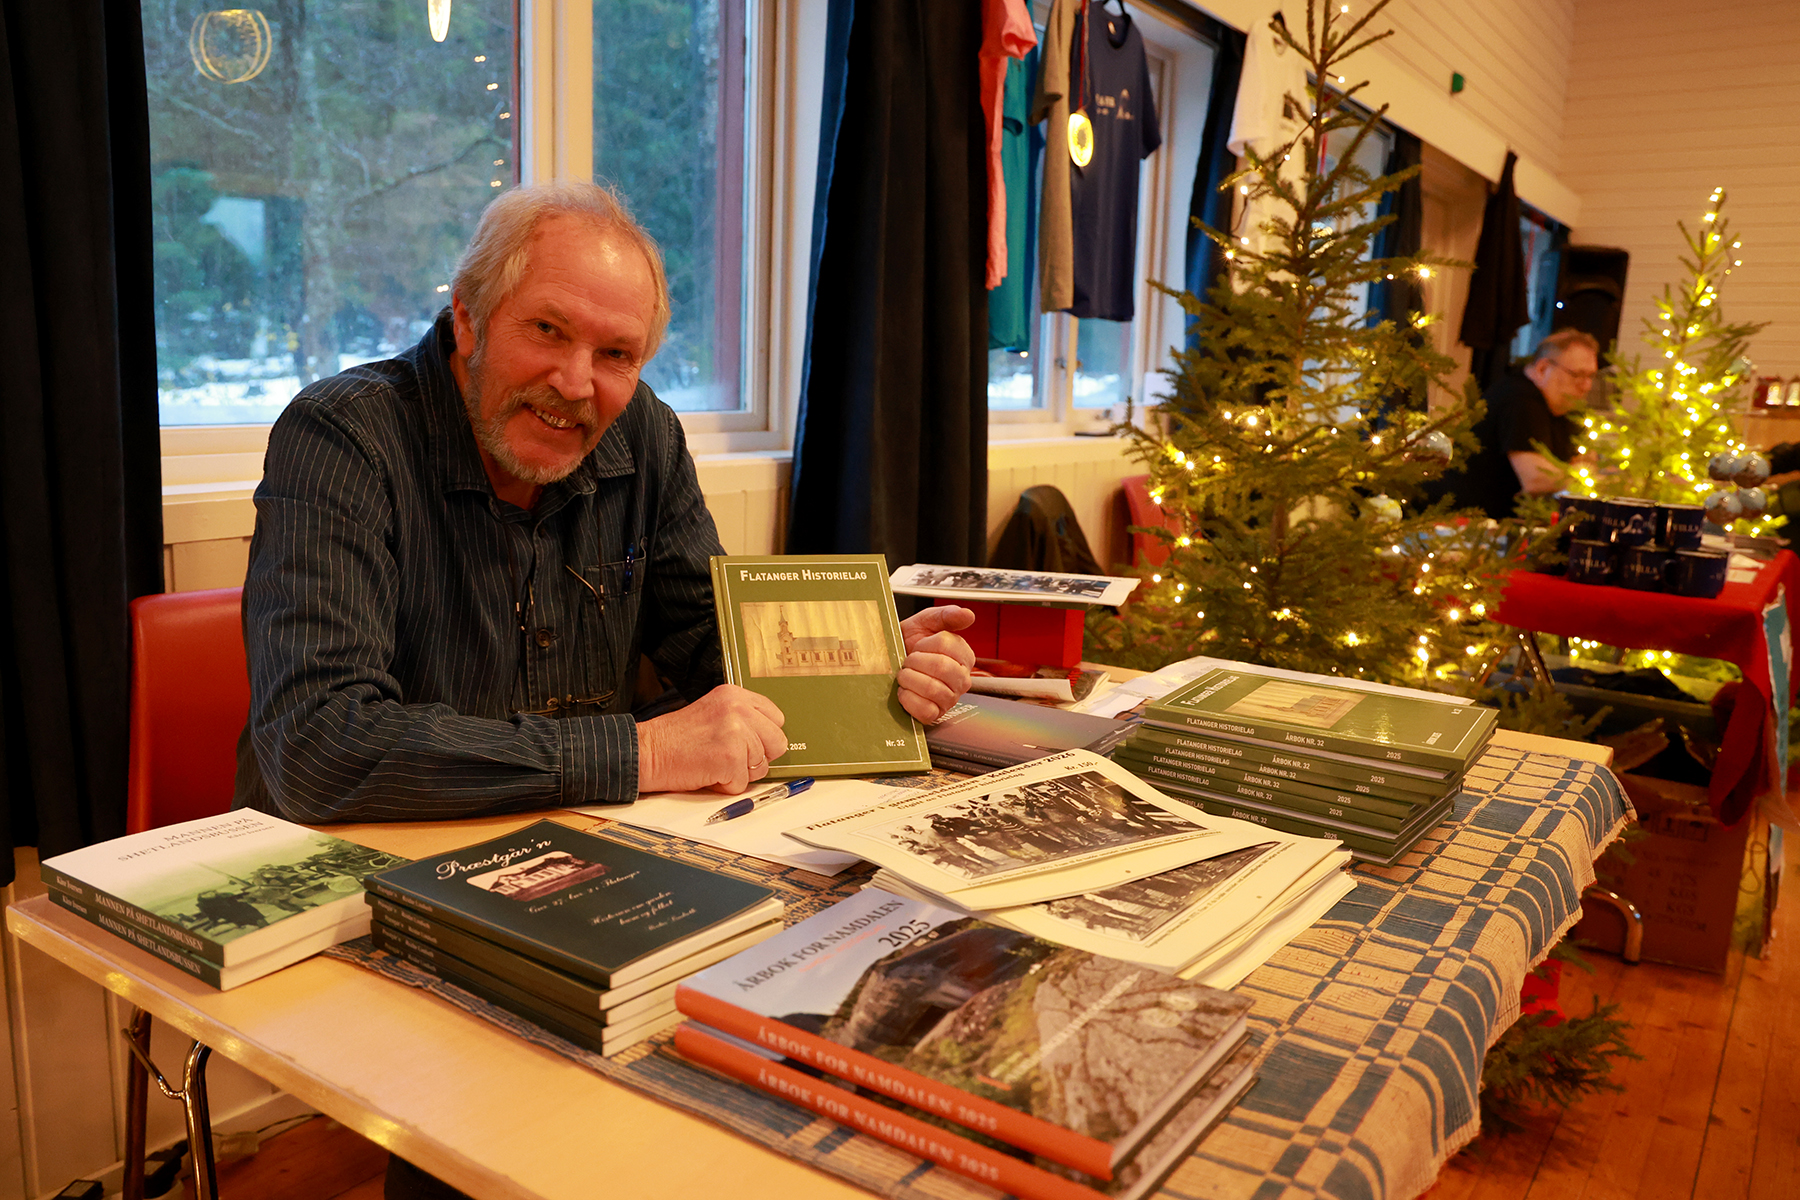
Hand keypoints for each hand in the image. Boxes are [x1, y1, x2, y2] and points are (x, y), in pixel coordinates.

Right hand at [636, 685, 787, 794]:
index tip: (746, 743)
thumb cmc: (675, 738)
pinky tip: (707, 771)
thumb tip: (769, 739)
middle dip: (757, 757)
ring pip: (761, 766)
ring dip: (739, 773)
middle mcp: (739, 709)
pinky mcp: (731, 757)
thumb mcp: (714, 713)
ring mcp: (736, 732)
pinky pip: (743, 783)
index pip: (776, 718)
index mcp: (736, 695)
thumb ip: (742, 719)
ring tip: (713, 762)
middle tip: (728, 757)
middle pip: (777, 742)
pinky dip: (726, 786)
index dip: (763, 737)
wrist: (646, 751)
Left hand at [896, 605, 976, 724]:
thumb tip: (967, 614)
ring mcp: (949, 699)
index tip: (918, 645)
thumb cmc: (909, 642)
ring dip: (910, 679)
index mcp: (964, 655)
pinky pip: (925, 710)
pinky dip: (908, 699)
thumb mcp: (926, 622)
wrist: (889, 660)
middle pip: (942, 668)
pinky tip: (904, 691)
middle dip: (916, 661)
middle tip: (908, 660)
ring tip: (905, 675)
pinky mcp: (935, 714)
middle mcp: (961, 679)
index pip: (947, 645)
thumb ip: (947, 615)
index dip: (925, 644)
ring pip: (933, 689)